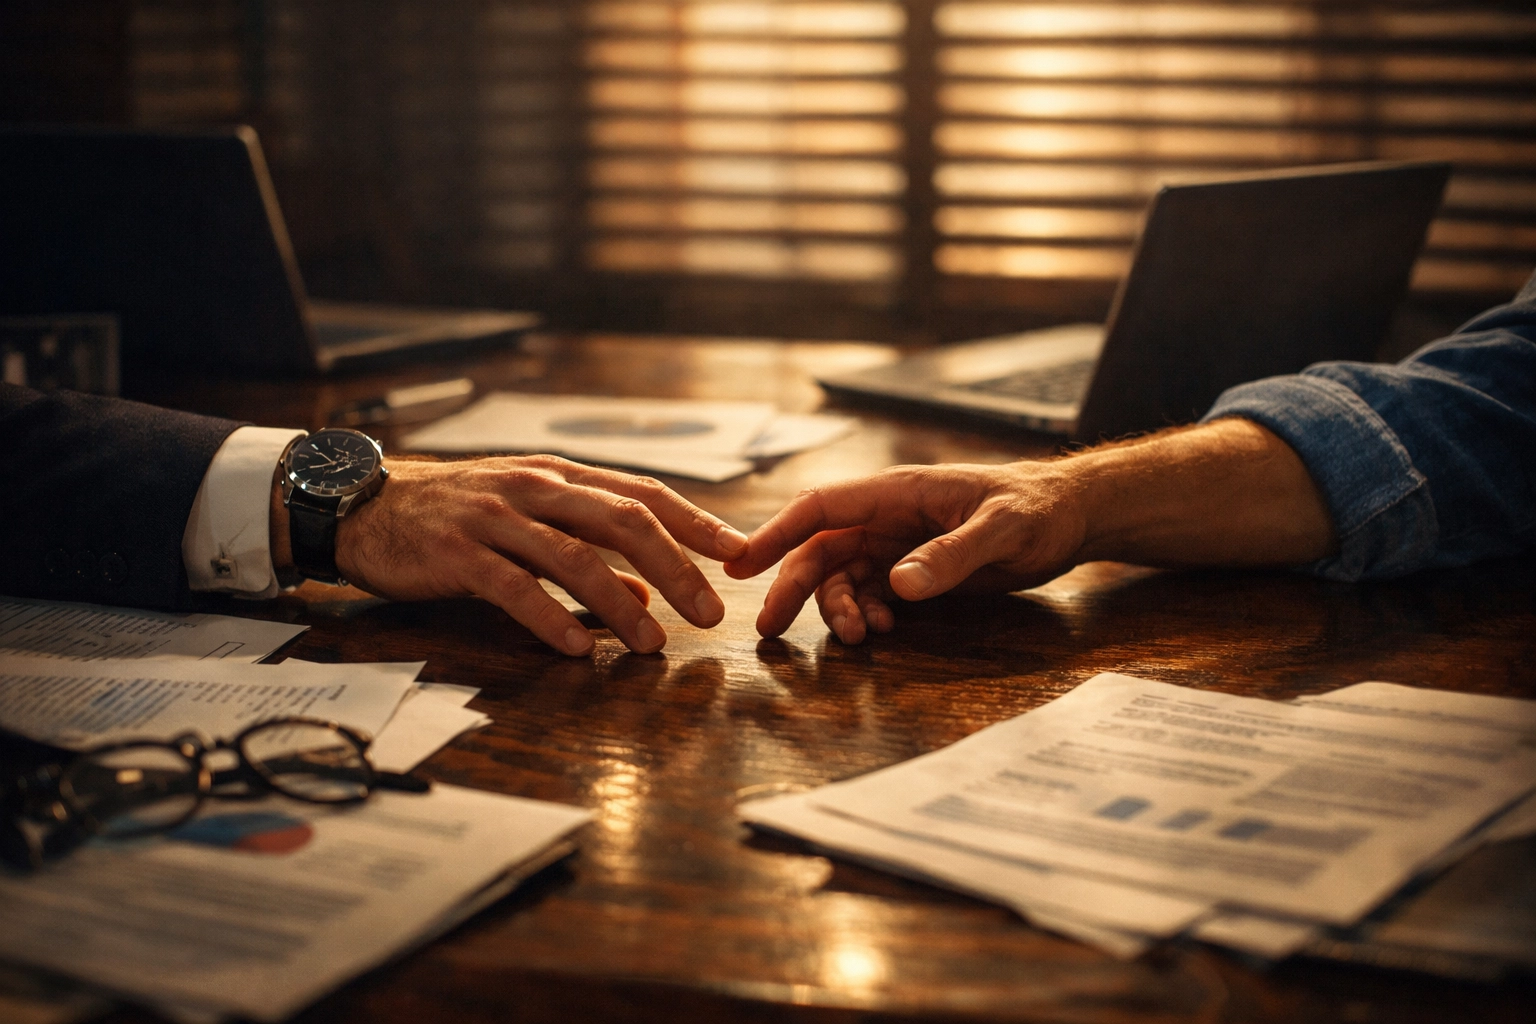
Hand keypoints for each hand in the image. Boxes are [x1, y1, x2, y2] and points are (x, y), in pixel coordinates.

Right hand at [276, 455, 747, 655]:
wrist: (365, 507)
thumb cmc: (454, 514)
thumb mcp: (528, 520)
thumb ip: (588, 548)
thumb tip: (646, 590)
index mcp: (559, 474)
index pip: (642, 493)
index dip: (696, 522)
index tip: (739, 554)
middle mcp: (534, 487)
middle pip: (622, 520)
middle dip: (676, 566)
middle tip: (711, 610)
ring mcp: (494, 517)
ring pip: (574, 556)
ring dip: (622, 602)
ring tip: (654, 642)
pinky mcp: (457, 552)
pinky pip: (513, 588)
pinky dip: (551, 619)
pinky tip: (579, 648)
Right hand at [725, 419, 1335, 643]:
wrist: (1071, 518)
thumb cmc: (1039, 508)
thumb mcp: (1002, 529)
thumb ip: (952, 555)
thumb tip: (898, 587)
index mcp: (896, 493)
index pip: (819, 508)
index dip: (774, 534)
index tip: (739, 564)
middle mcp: (887, 518)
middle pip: (819, 550)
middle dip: (790, 587)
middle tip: (768, 627)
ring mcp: (897, 545)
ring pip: (841, 578)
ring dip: (837, 610)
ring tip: (858, 639)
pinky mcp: (913, 570)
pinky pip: (871, 595)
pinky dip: (866, 616)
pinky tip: (883, 632)